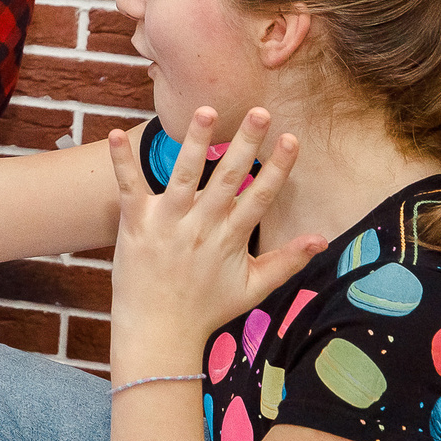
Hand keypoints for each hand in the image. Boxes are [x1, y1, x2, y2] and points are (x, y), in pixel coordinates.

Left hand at [103, 107, 321, 376]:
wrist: (158, 331)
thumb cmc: (207, 308)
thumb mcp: (254, 287)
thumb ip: (288, 260)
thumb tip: (323, 238)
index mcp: (231, 238)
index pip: (261, 196)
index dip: (278, 167)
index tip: (292, 138)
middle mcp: (201, 226)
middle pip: (228, 178)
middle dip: (245, 143)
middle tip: (259, 110)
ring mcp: (167, 222)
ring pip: (183, 174)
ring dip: (193, 141)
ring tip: (204, 110)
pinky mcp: (135, 223)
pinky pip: (128, 186)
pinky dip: (122, 161)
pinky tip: (118, 133)